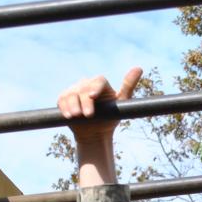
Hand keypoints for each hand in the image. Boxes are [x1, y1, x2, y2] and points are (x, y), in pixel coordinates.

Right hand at [57, 68, 141, 185]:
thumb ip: (128, 86)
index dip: (95, 88)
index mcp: (100, 84)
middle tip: (89, 115)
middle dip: (85, 102)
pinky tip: (69, 115)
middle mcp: (86, 84)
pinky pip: (62, 100)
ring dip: (73, 105)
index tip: (93, 97)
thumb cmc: (110, 117)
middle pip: (84, 88)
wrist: (95, 133)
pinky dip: (64, 107)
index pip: (98, 81)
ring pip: (71, 94)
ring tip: (77, 116)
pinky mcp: (64, 98)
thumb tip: (139, 68)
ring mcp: (74, 91)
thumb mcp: (122, 103)